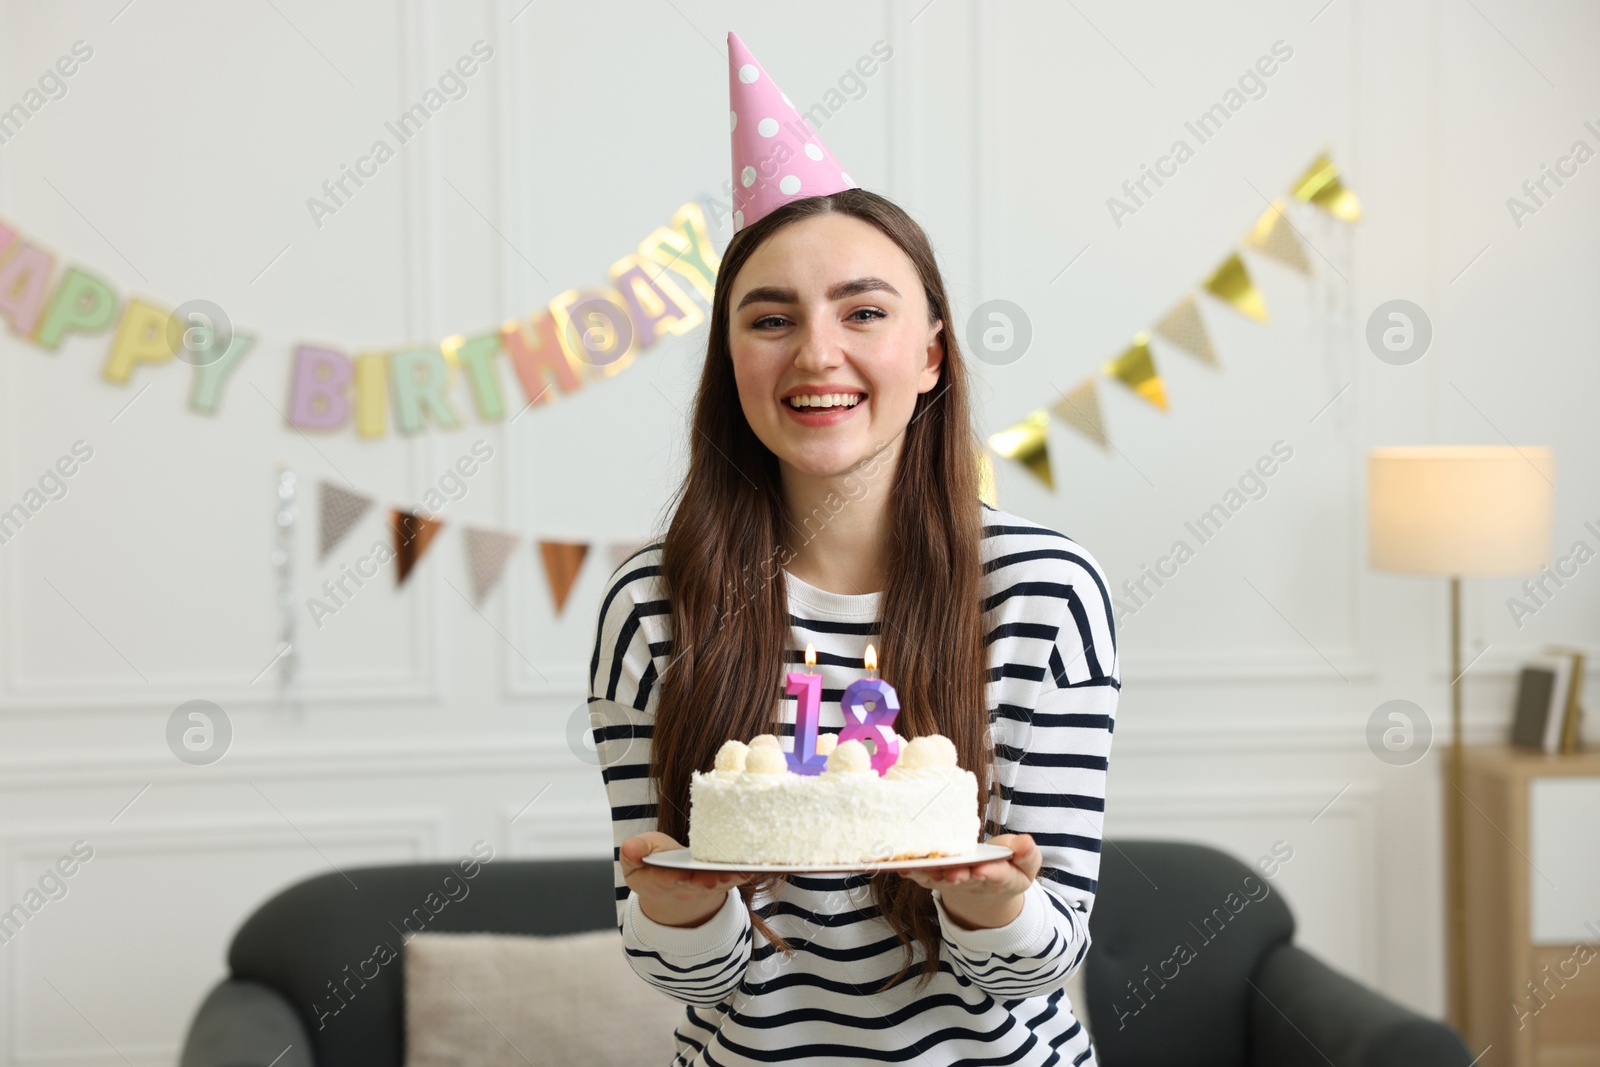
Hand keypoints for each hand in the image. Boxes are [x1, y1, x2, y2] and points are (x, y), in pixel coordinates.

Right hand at [620, 831, 751, 928]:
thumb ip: (633, 853)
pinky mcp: (725, 880)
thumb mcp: (635, 861)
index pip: (669, 879)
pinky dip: (748, 871)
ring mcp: (708, 886)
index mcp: (661, 881)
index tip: (682, 874)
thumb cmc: (653, 868)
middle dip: (710, 880)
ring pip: (722, 883)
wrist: (671, 894)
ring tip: (746, 868)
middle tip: (720, 874)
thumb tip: (629, 848)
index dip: (675, 877)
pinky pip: (737, 877)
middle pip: (700, 884)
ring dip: (734, 877)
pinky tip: (760, 863)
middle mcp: (688, 887)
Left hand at [891, 833, 1040, 930]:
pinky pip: (921, 876)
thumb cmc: (1009, 867)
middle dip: (957, 876)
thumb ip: (1027, 854)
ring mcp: (952, 882)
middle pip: (964, 880)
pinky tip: (901, 866)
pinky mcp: (934, 878)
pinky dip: (911, 872)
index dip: (989, 873)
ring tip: (920, 866)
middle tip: (951, 873)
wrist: (987, 887)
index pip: (996, 876)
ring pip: (939, 879)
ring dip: (929, 874)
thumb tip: (1026, 843)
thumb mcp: (1026, 863)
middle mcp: (974, 884)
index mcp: (1001, 878)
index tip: (981, 869)